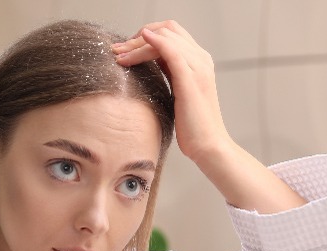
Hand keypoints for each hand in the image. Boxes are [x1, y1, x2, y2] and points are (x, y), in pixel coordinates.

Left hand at [113, 20, 231, 162]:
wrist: (208, 146)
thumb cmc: (192, 126)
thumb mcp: (178, 93)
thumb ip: (169, 75)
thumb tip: (146, 65)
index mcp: (199, 61)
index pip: (171, 33)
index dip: (146, 35)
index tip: (126, 50)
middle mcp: (201, 59)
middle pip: (167, 29)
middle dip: (138, 36)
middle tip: (117, 50)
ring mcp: (198, 67)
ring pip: (165, 38)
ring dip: (137, 42)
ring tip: (119, 55)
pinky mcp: (190, 78)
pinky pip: (170, 50)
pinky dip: (153, 43)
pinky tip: (139, 42)